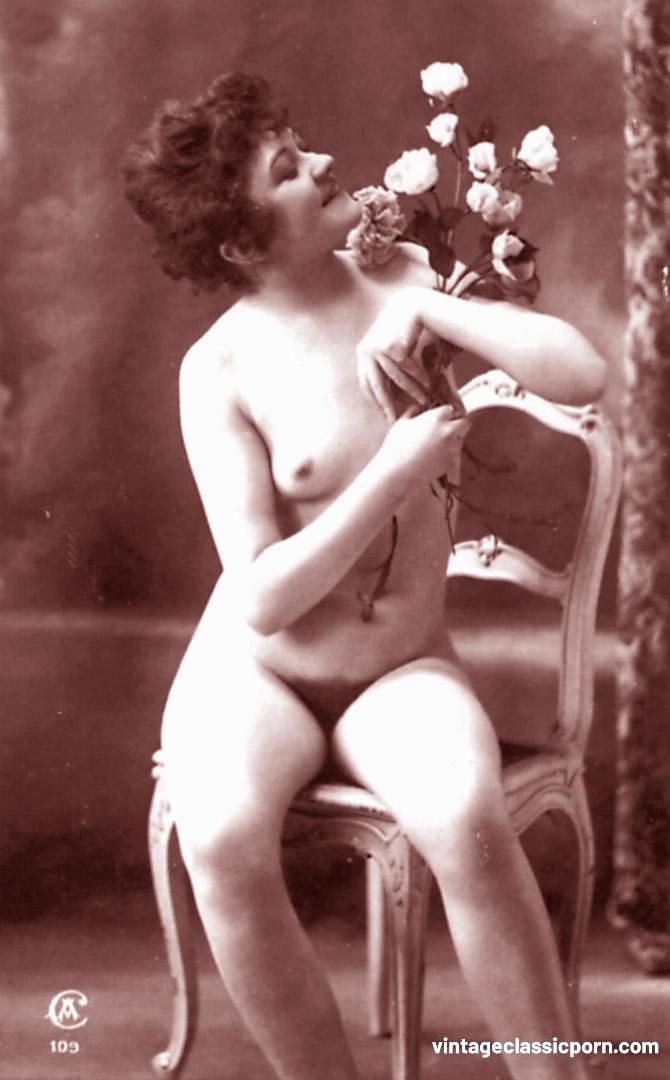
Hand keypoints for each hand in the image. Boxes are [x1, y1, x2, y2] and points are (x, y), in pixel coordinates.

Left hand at [356, 289, 430, 419]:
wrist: (411, 305)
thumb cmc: (402, 328)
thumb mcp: (387, 345)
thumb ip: (384, 364)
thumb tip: (387, 389)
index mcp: (362, 353)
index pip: (367, 384)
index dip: (376, 400)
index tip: (384, 413)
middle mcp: (367, 352)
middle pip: (378, 387)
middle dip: (388, 406)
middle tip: (395, 421)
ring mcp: (380, 349)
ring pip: (398, 379)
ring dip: (413, 392)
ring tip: (424, 401)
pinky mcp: (394, 347)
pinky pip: (410, 368)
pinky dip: (421, 378)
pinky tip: (430, 385)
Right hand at [380, 402, 470, 486]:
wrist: (398, 471)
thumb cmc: (396, 446)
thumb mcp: (401, 423)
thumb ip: (412, 411)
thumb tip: (418, 408)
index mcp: (436, 417)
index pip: (451, 409)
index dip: (447, 414)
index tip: (443, 418)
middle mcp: (448, 430)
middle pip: (465, 423)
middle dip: (460, 425)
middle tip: (449, 430)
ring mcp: (451, 447)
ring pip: (459, 441)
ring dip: (452, 441)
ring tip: (435, 447)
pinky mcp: (450, 462)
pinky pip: (452, 456)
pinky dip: (446, 456)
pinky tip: (431, 459)